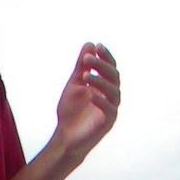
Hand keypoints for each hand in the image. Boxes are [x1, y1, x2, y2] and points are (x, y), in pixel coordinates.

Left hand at [53, 42, 119, 157]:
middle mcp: (110, 96)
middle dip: (102, 66)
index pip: (110, 68)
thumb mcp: (75, 83)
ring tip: (86, 75)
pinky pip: (109, 109)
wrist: (66, 135)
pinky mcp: (107, 123)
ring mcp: (111, 109)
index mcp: (104, 86)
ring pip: (114, 92)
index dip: (106, 57)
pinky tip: (90, 93)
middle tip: (88, 58)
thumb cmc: (71, 111)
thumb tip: (89, 45)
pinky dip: (101, 100)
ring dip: (100, 81)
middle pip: (114, 77)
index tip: (97, 46)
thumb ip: (82, 66)